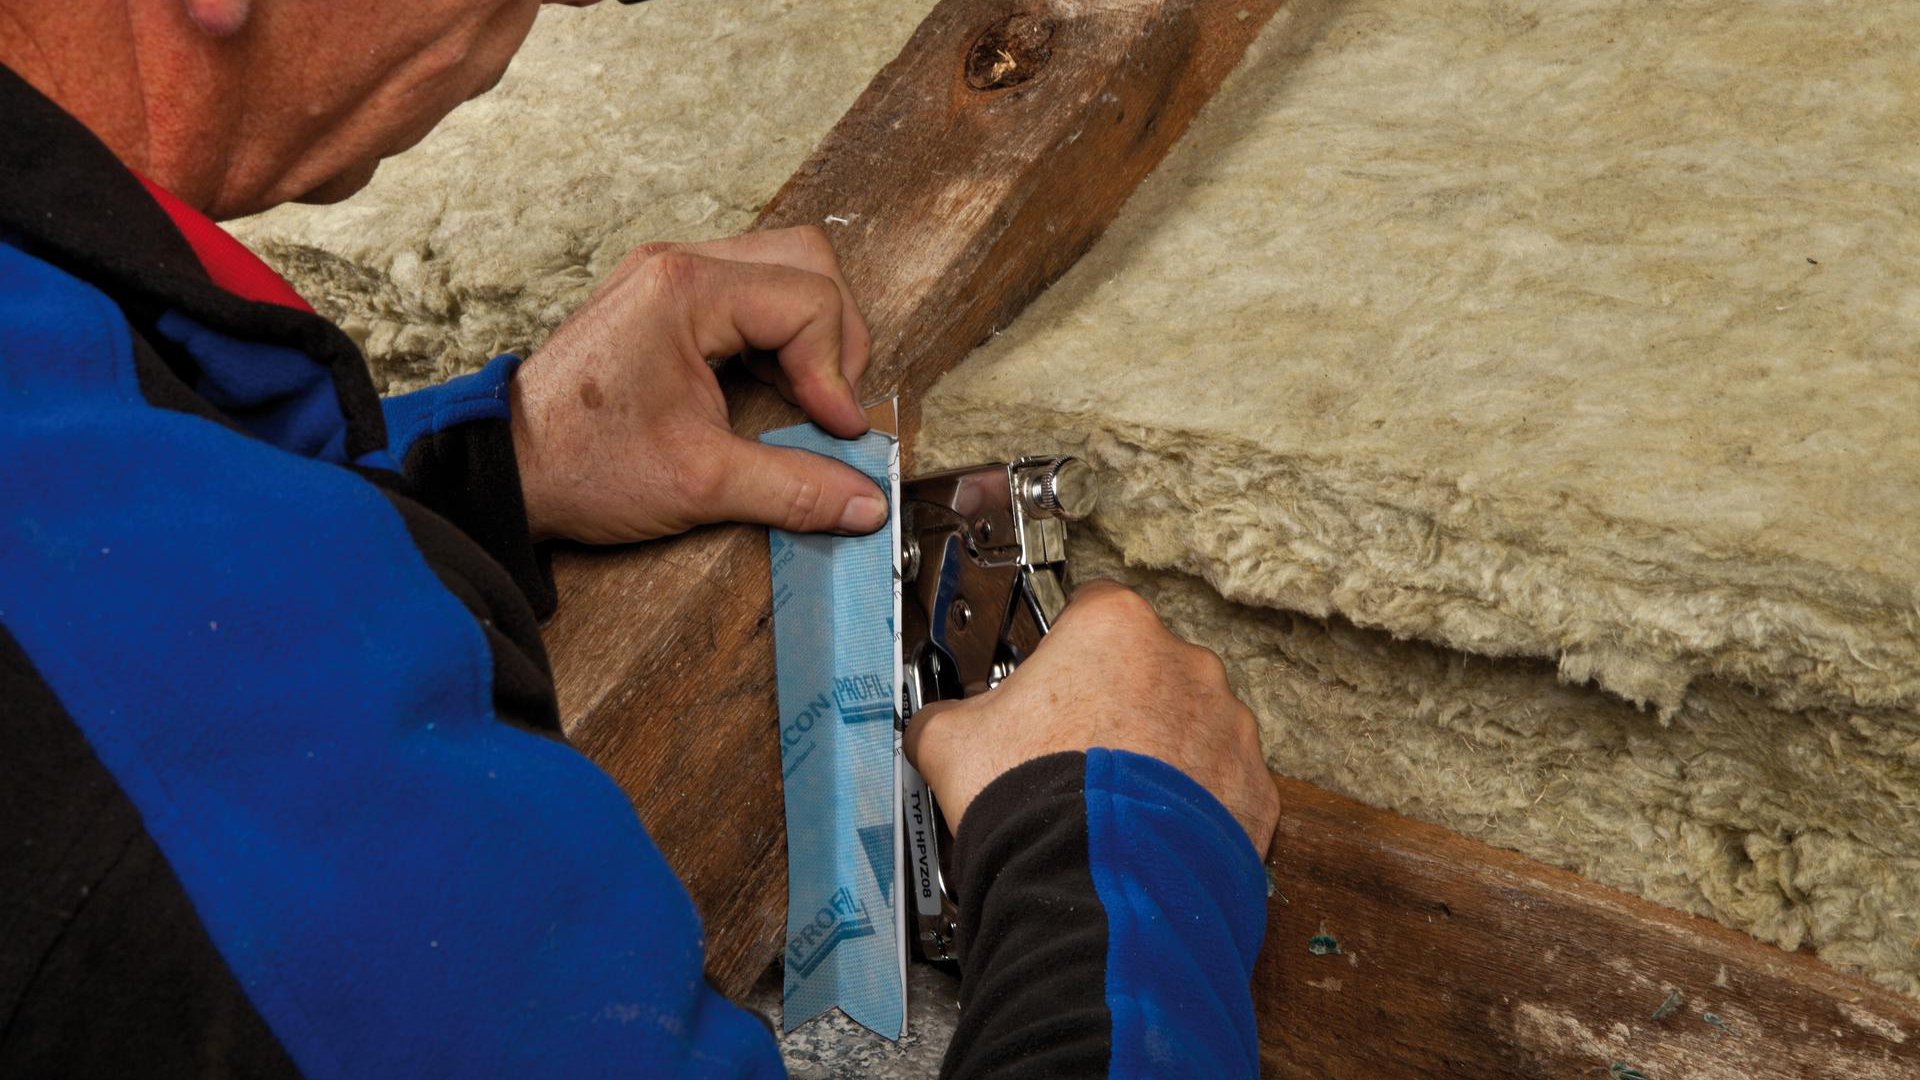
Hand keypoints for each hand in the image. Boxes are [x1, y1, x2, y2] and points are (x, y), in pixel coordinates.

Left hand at [509, 227, 887, 543]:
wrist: (507, 470)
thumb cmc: (582, 465)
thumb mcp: (702, 485)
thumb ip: (796, 489)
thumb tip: (866, 503)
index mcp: (687, 291)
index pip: (810, 303)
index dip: (838, 372)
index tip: (838, 430)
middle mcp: (678, 265)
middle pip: (807, 262)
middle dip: (836, 337)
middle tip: (829, 403)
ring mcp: (668, 276)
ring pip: (782, 267)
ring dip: (809, 332)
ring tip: (803, 395)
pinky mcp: (663, 298)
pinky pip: (749, 289)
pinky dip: (776, 333)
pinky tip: (769, 384)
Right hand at [903, 581, 1279, 855]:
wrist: (1097, 888)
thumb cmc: (1034, 799)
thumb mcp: (951, 739)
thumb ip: (948, 714)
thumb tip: (937, 724)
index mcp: (1114, 627)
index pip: (1089, 608)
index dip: (1062, 648)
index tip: (1045, 681)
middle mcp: (1185, 662)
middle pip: (1144, 666)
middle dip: (1114, 702)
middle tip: (1072, 749)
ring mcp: (1228, 725)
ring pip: (1188, 724)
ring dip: (1158, 751)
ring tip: (1112, 798)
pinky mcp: (1254, 787)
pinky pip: (1220, 783)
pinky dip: (1193, 802)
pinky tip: (1149, 828)